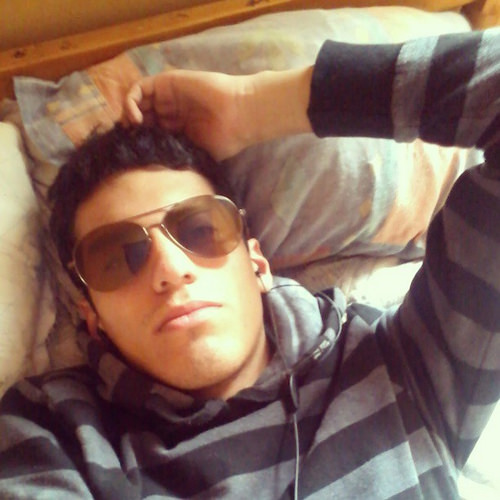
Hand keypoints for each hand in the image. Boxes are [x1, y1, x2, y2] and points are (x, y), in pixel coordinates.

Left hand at [124, 70, 251, 160]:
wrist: (239, 115)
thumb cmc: (226, 139)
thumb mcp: (198, 155)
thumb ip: (179, 158)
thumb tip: (160, 179)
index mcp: (176, 129)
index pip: (148, 134)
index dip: (137, 142)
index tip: (133, 155)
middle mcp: (170, 111)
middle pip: (140, 117)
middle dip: (130, 130)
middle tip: (127, 142)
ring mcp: (167, 96)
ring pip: (137, 102)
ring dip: (127, 115)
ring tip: (131, 129)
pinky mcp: (166, 82)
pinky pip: (140, 88)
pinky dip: (131, 101)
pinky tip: (135, 118)